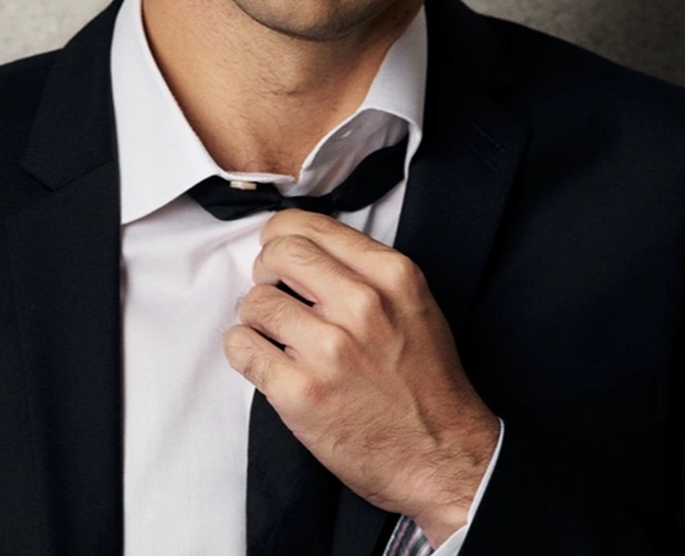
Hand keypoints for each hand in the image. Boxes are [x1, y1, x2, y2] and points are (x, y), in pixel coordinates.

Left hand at [222, 209, 499, 545]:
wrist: (443, 456)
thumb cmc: (426, 385)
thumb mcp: (415, 306)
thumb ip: (365, 271)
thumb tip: (304, 246)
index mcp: (392, 278)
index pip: (309, 227)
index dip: (281, 236)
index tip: (278, 253)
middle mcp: (362, 307)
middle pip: (277, 255)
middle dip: (266, 272)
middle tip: (274, 293)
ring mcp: (329, 351)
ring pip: (254, 303)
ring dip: (257, 320)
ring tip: (278, 338)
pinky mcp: (301, 394)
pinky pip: (241, 348)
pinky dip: (245, 352)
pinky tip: (267, 362)